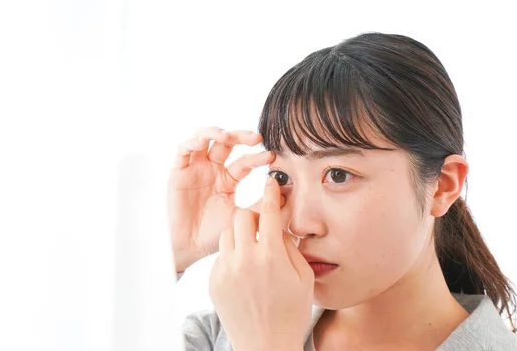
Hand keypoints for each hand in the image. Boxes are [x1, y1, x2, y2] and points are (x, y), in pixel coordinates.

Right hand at [168, 126, 283, 272]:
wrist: (188, 247)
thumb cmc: (213, 235)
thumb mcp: (242, 218)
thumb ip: (261, 206)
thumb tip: (286, 195)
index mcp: (229, 179)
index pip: (245, 162)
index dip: (258, 157)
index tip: (272, 158)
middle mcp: (212, 169)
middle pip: (227, 143)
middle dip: (241, 136)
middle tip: (255, 137)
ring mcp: (195, 168)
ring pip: (204, 138)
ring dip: (216, 132)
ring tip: (227, 136)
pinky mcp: (178, 171)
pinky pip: (183, 150)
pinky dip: (192, 142)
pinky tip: (202, 142)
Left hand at [209, 176, 314, 350]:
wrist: (265, 346)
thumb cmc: (290, 313)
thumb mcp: (303, 278)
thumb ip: (290, 247)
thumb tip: (278, 226)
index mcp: (270, 257)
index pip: (267, 212)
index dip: (270, 194)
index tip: (270, 183)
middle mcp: (244, 260)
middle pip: (241, 217)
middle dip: (252, 216)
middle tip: (261, 225)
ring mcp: (225, 271)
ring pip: (227, 234)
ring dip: (239, 234)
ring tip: (252, 250)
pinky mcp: (213, 281)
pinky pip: (221, 256)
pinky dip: (232, 256)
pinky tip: (244, 272)